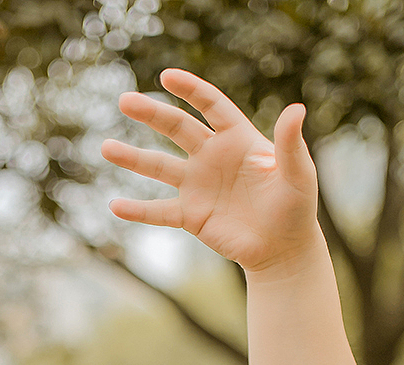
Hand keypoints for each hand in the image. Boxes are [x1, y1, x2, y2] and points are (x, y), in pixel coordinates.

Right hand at [101, 69, 318, 271]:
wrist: (282, 249)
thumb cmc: (295, 208)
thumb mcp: (298, 174)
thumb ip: (290, 144)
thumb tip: (296, 110)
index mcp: (237, 138)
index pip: (210, 106)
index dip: (190, 90)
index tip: (166, 76)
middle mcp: (212, 157)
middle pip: (176, 128)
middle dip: (151, 113)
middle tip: (124, 100)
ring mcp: (198, 186)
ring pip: (159, 167)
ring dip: (132, 158)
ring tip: (106, 147)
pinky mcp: (191, 216)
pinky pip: (160, 212)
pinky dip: (138, 211)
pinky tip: (115, 207)